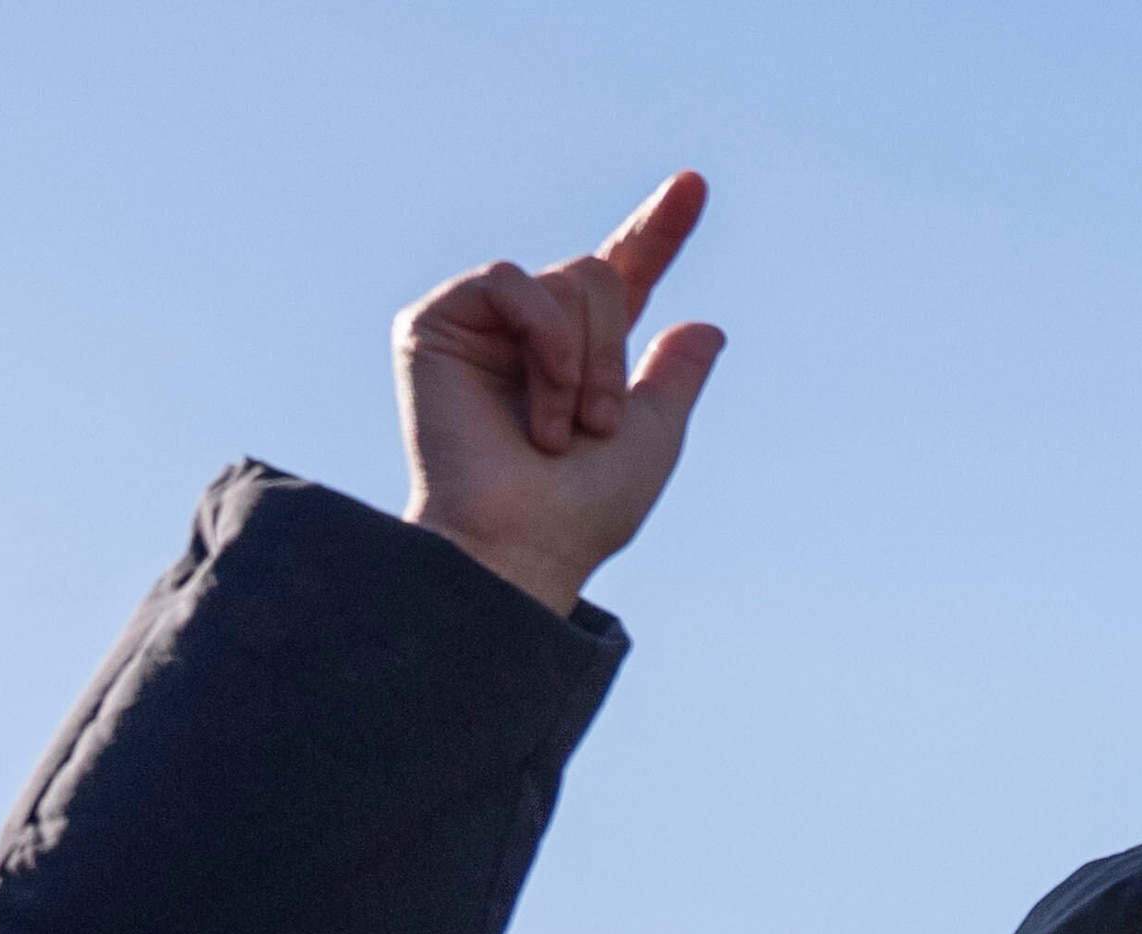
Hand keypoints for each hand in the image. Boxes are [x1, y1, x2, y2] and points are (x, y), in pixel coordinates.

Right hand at [398, 171, 725, 616]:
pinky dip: (546, 340)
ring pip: (567, 279)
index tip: (696, 184)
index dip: (660, 230)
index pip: (626, 274)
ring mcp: (481, 322)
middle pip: (598, 273)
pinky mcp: (434, 321)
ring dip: (585, 362)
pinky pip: (514, 282)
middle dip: (615, 354)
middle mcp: (530, 328)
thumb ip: (675, 376)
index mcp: (583, 351)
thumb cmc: (586, 507)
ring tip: (561, 431)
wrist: (525, 541)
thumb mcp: (654, 434)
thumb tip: (707, 323)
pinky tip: (538, 401)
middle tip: (598, 426)